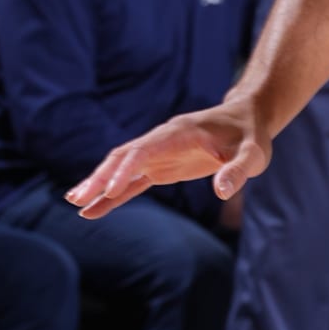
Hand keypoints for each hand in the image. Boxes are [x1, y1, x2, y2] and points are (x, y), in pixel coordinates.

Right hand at [66, 99, 269, 219]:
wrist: (246, 120)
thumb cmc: (251, 136)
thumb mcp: (254, 154)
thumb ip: (238, 171)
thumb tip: (220, 192)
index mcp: (178, 134)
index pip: (144, 151)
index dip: (126, 169)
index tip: (111, 189)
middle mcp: (160, 142)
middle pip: (122, 158)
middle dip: (99, 177)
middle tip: (77, 198)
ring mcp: (157, 154)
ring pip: (120, 168)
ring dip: (98, 184)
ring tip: (74, 202)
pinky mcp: (160, 168)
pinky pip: (131, 183)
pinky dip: (112, 195)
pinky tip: (94, 209)